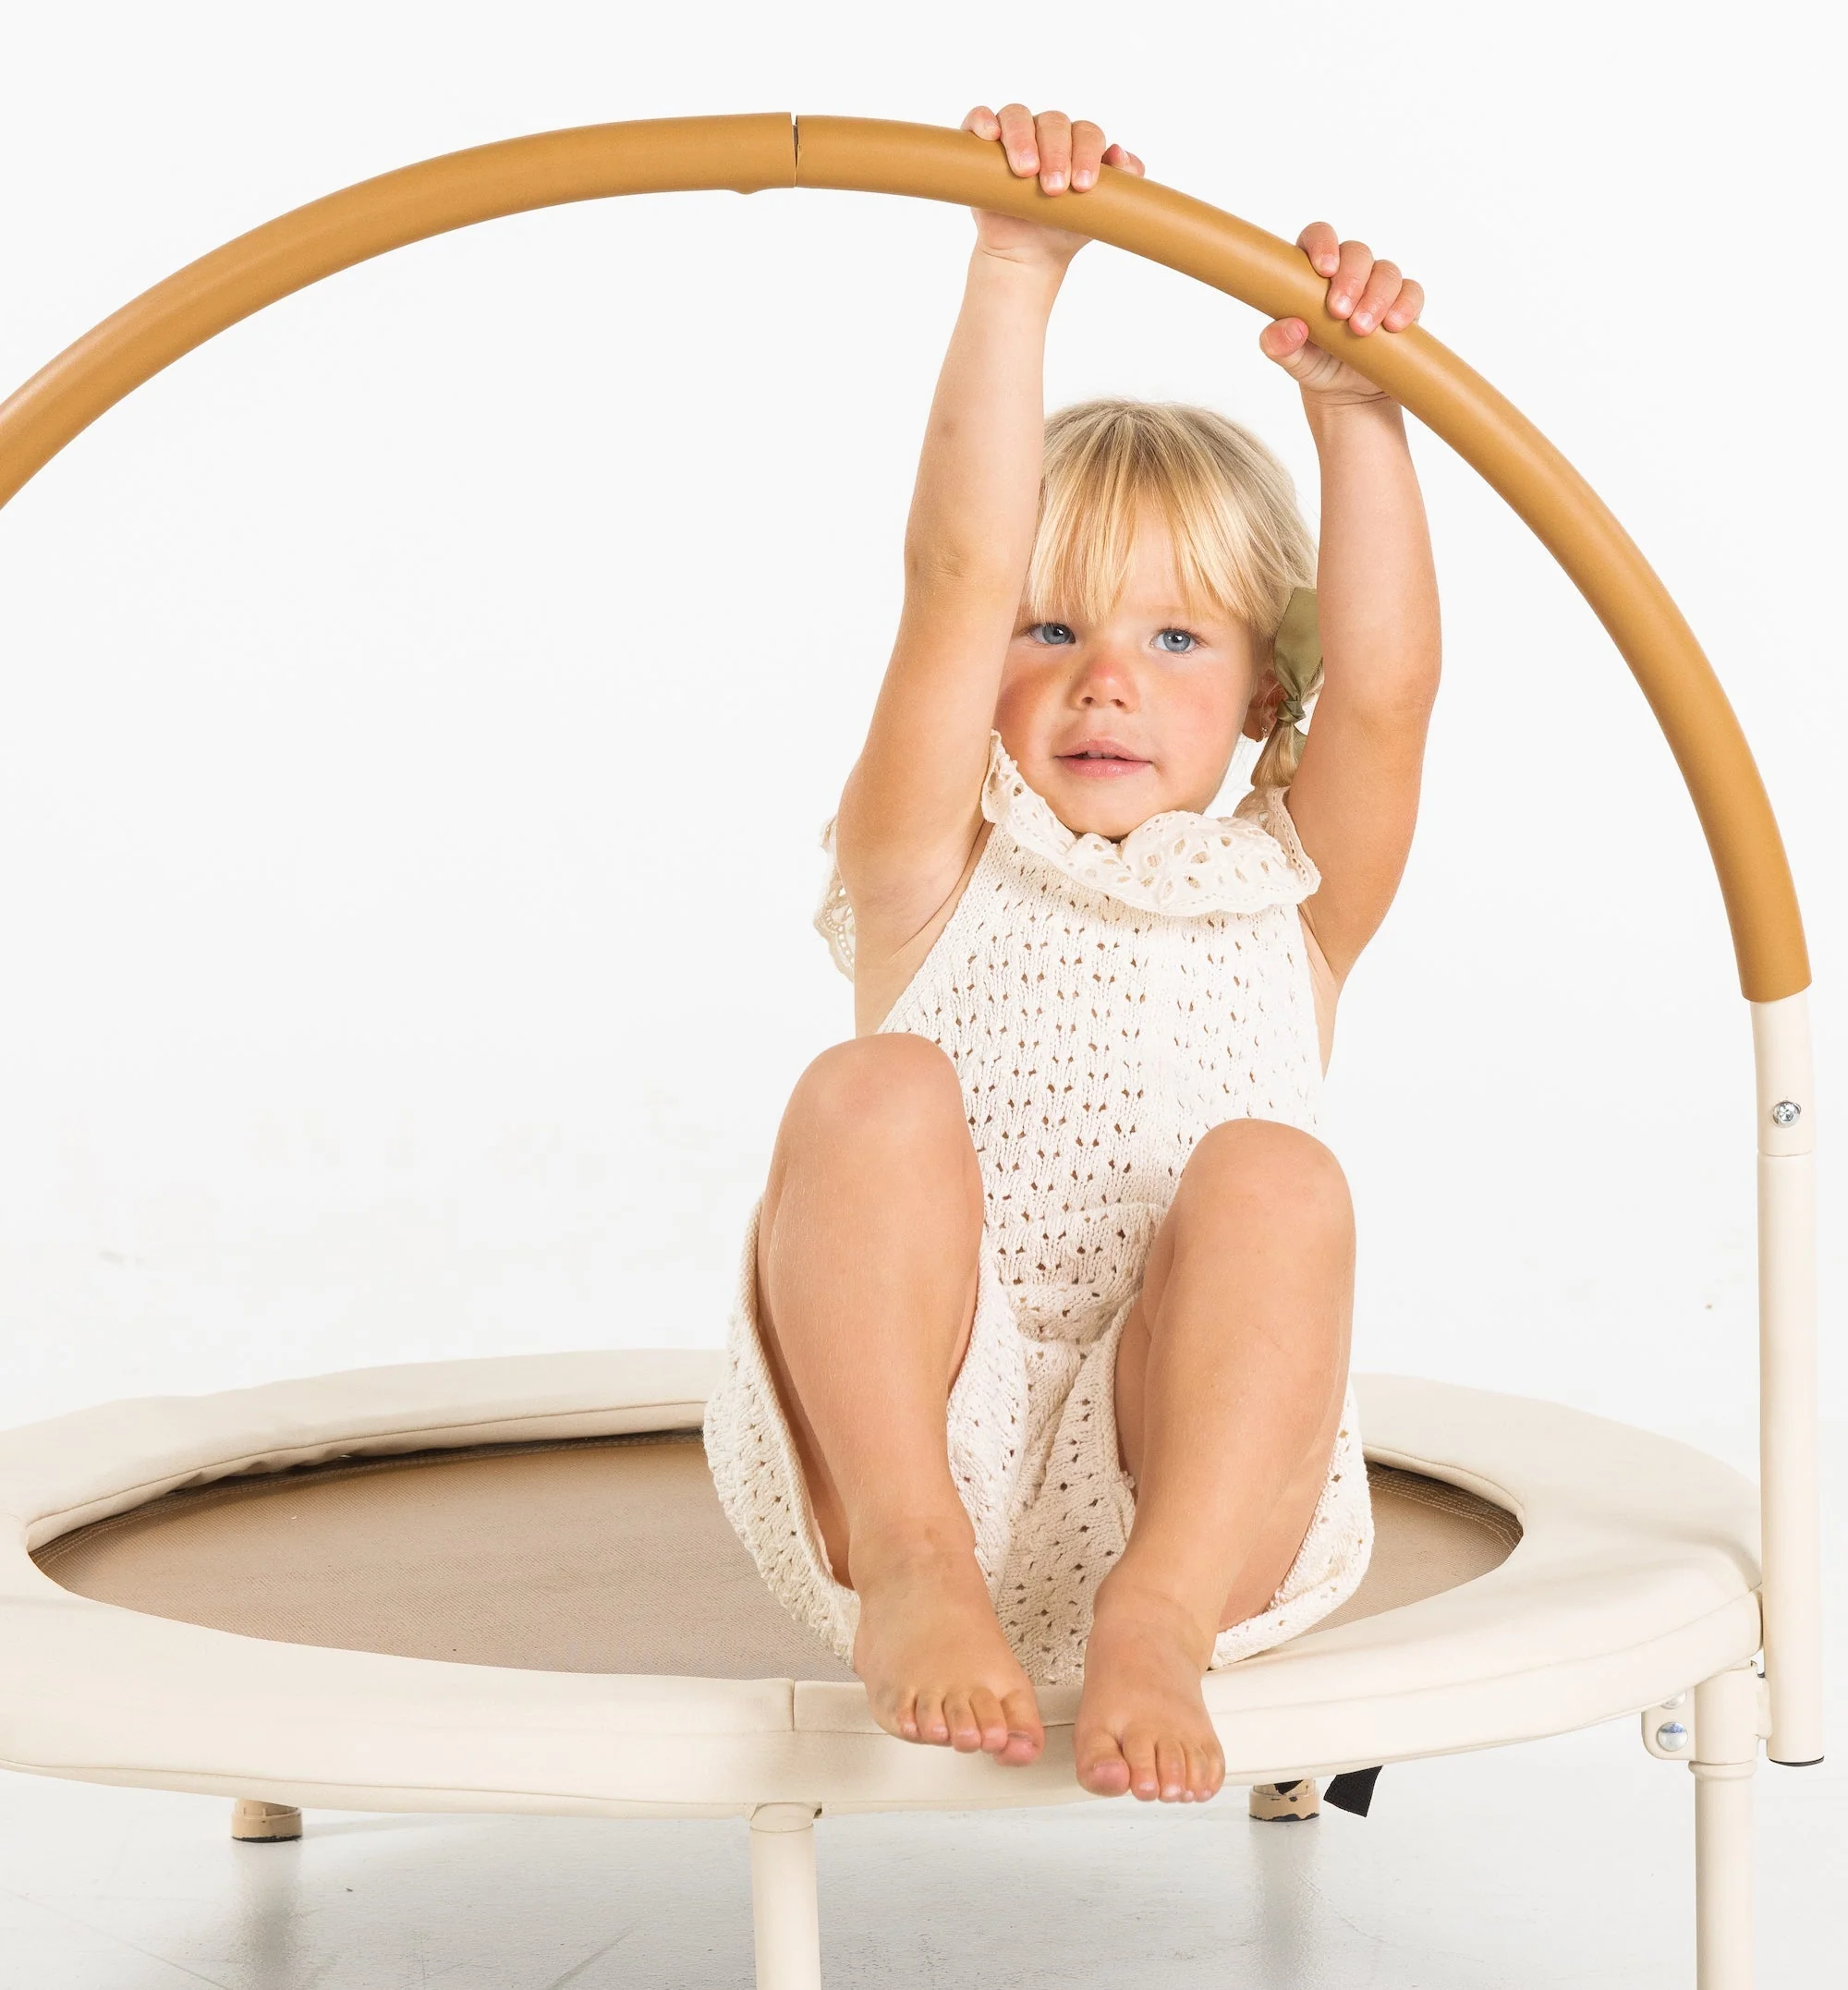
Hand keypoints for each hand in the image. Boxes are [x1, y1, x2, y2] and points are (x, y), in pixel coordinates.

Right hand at [960, 104, 1143, 268]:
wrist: (1027, 255)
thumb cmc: (1063, 228)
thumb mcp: (1097, 211)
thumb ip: (1121, 185)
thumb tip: (1122, 156)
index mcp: (1076, 142)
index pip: (1086, 133)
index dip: (1087, 154)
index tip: (1084, 186)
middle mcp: (1045, 133)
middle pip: (1053, 123)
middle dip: (1057, 154)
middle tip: (1055, 188)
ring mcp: (1012, 137)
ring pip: (1017, 116)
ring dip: (1022, 139)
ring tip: (1025, 171)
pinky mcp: (981, 147)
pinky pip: (979, 119)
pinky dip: (983, 121)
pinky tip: (990, 135)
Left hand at [1259, 225, 1424, 403]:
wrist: (1347, 393)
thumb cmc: (1314, 364)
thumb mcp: (1292, 360)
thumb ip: (1278, 345)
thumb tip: (1291, 328)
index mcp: (1313, 272)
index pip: (1317, 237)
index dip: (1322, 243)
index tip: (1324, 269)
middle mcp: (1348, 272)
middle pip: (1356, 252)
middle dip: (1351, 279)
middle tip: (1339, 312)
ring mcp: (1378, 285)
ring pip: (1386, 271)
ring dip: (1376, 297)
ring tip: (1362, 329)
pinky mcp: (1404, 303)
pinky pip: (1412, 292)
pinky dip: (1405, 306)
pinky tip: (1394, 325)